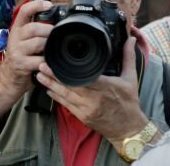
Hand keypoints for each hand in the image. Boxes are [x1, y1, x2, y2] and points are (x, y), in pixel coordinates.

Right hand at [0, 0, 53, 97]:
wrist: (8, 78)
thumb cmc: (20, 58)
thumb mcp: (23, 41)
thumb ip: (34, 32)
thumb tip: (54, 22)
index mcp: (16, 29)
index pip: (24, 11)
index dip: (36, 5)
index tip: (49, 4)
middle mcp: (15, 38)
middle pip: (33, 27)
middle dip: (49, 30)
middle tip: (57, 34)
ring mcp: (17, 51)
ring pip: (38, 43)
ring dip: (50, 46)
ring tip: (55, 49)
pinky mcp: (21, 64)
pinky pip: (40, 60)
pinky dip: (48, 61)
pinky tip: (51, 63)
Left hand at [35, 36, 149, 142]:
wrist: (129, 129)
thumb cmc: (129, 103)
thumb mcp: (131, 79)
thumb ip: (128, 57)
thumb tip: (130, 40)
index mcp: (105, 87)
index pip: (84, 77)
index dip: (68, 70)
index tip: (57, 60)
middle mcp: (94, 98)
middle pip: (70, 85)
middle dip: (54, 75)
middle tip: (41, 65)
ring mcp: (87, 109)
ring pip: (65, 95)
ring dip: (51, 85)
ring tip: (39, 75)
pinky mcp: (83, 117)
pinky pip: (66, 106)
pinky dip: (56, 97)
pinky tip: (48, 89)